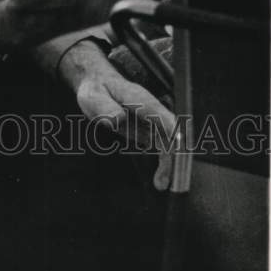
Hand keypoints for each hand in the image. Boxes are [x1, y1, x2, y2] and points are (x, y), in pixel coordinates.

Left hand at [59, 39, 176, 191]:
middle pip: (169, 130)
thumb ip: (105, 107)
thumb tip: (117, 118)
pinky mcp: (150, 130)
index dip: (169, 126)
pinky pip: (162, 147)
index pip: (157, 111)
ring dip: (169, 163)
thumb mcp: (93, 97)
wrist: (98, 85)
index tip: (177, 144)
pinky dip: (164, 163)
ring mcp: (152, 120)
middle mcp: (150, 109)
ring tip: (161, 184)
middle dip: (172, 154)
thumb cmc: (96, 90)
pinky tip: (160, 179)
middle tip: (166, 178)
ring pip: (169, 142)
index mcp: (138, 97)